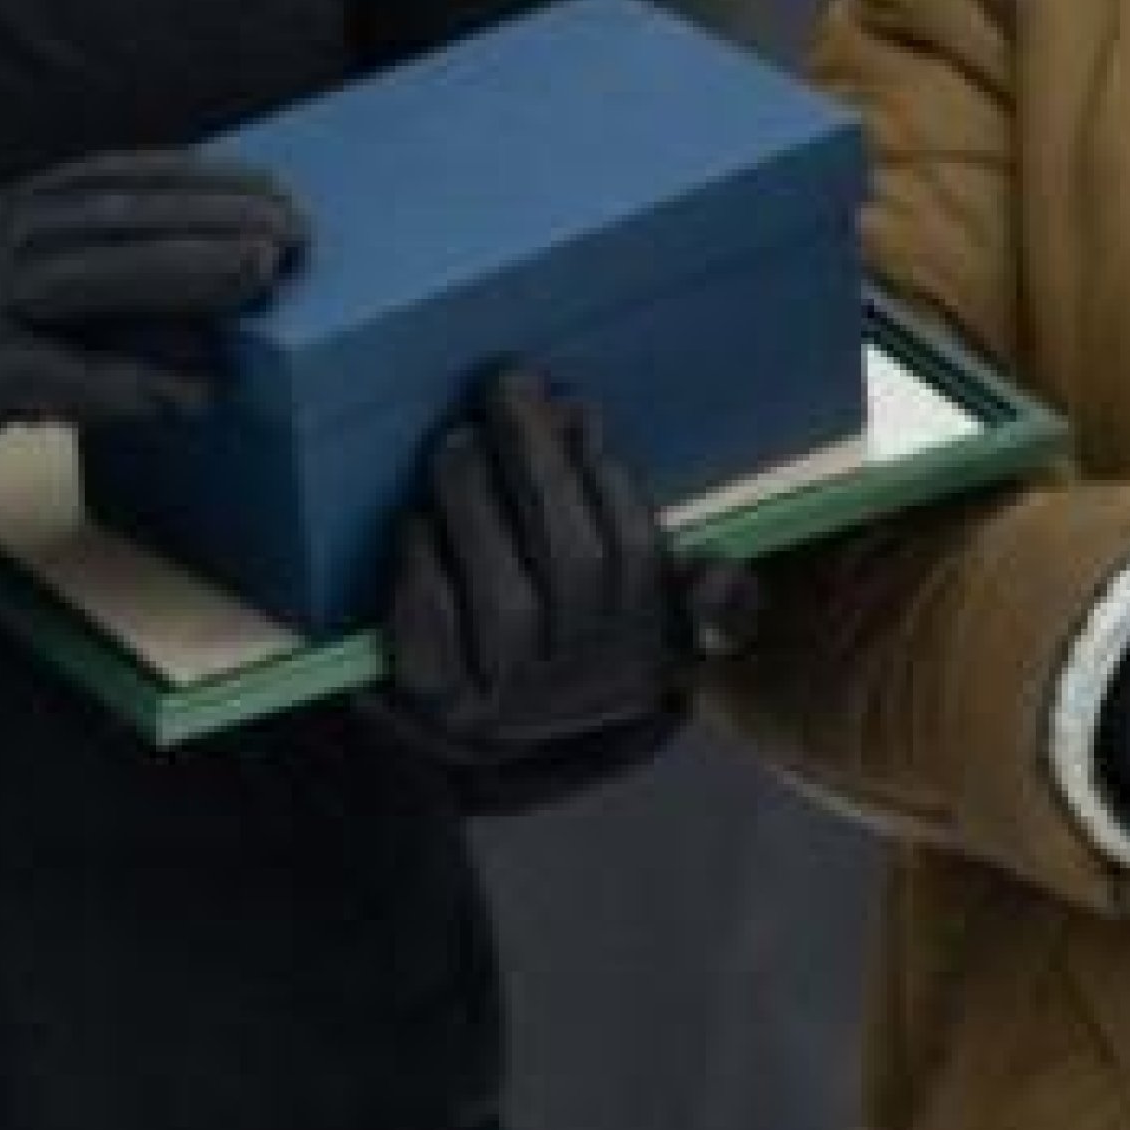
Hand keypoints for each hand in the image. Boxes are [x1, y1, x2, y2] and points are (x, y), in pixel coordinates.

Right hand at [0, 150, 306, 537]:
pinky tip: (189, 393)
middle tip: (291, 232)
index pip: (109, 179)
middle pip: (104, 216)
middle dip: (204, 219)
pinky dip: (124, 382)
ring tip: (259, 280)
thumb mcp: (12, 302)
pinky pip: (47, 375)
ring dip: (178, 274)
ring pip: (81, 276)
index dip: (194, 179)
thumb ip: (92, 292)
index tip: (272, 187)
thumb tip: (208, 311)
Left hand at [377, 367, 748, 797]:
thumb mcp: (671, 630)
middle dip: (539, 465)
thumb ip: (712, 601)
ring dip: (478, 507)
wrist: (498, 741)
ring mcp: (508, 700)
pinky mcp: (435, 703)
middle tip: (506, 388)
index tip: (574, 409)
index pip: (637, 556)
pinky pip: (432, 636)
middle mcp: (582, 686)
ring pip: (505, 602)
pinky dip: (424, 570)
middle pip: (573, 567)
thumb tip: (712, 580)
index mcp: (647, 655)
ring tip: (457, 442)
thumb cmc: (587, 646)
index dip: (603, 477)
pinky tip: (417, 519)